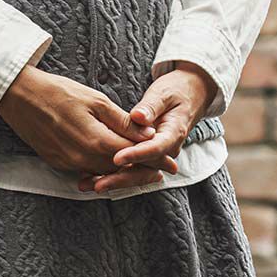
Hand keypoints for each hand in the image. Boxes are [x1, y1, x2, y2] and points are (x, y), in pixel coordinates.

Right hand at [0, 63, 173, 188]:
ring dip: (123, 173)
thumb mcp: (95, 100)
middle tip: (161, 171)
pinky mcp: (57, 163)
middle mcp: (82, 158)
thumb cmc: (58, 92)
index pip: (133, 155)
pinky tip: (111, 166)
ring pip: (103, 173)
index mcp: (96, 141)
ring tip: (142, 171)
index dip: (154, 160)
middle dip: (142, 171)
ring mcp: (68, 163)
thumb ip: (122, 121)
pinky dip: (102, 170)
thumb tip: (148, 134)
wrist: (18, 96)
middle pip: (120, 170)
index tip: (171, 164)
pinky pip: (86, 171)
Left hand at [73, 62, 214, 193]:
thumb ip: (151, 106)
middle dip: (120, 178)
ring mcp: (156, 155)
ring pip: (136, 174)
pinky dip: (111, 174)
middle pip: (144, 170)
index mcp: (173, 134)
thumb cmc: (175, 92)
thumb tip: (139, 117)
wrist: (190, 96)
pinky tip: (90, 178)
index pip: (155, 149)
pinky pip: (130, 169)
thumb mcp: (164, 94)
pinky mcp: (146, 156)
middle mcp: (166, 150)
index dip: (136, 155)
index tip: (116, 157)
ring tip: (87, 185)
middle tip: (97, 184)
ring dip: (112, 181)